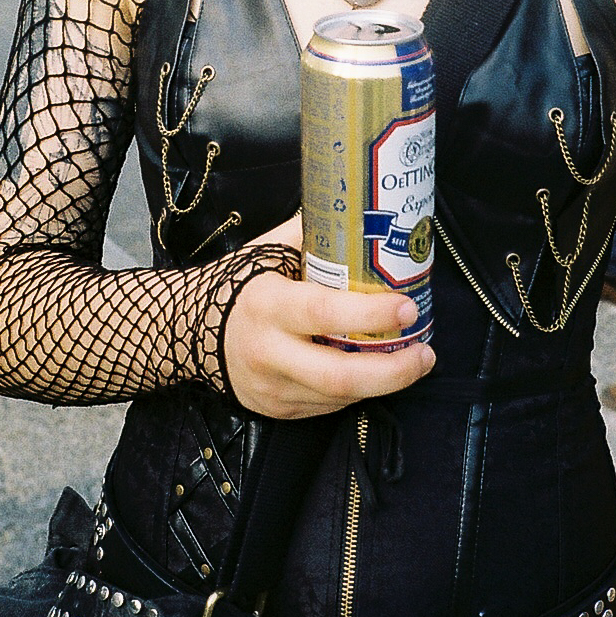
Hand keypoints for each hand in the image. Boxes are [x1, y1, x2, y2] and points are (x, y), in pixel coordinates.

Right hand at [224, 214, 435, 418]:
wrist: (190, 331)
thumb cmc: (240, 284)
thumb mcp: (268, 251)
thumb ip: (311, 232)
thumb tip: (358, 206)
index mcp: (268, 305)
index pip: (324, 313)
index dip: (370, 315)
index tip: (408, 306)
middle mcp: (269, 352)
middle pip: (338, 375)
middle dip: (392, 371)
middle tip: (425, 353)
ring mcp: (274, 387)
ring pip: (339, 397)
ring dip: (385, 381)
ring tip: (416, 360)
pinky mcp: (279, 409)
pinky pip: (328, 405)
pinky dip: (359, 389)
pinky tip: (378, 371)